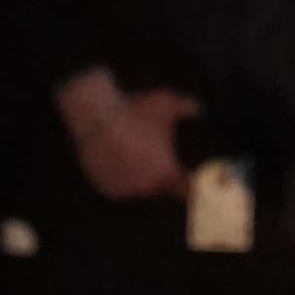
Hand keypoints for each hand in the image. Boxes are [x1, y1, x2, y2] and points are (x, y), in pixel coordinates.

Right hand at [55, 67, 198, 201]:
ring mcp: (125, 190)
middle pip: (161, 190)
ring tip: (132, 153)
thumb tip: (199, 109)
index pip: (186, 191)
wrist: (95, 114)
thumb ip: (188, 107)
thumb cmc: (134, 109)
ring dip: (139, 178)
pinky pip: (118, 188)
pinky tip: (116, 158)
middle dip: (160, 176)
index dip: (188, 184)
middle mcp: (147, 187)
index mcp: (167, 172)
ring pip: (138, 189)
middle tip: (152, 155)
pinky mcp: (106, 189)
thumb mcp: (166, 103)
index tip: (185, 174)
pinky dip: (119, 178)